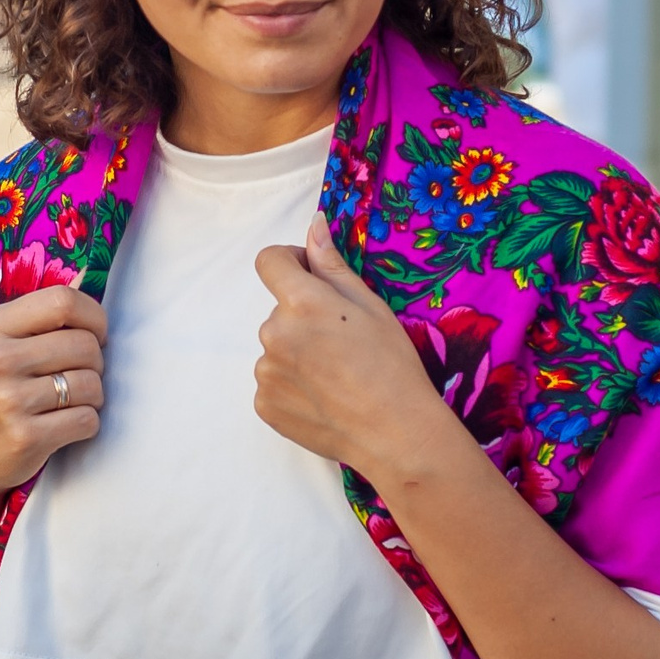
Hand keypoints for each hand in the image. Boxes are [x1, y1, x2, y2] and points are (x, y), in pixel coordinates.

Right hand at [0, 286, 107, 514]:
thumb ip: (35, 320)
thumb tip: (86, 278)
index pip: (63, 300)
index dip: (94, 317)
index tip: (95, 335)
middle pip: (85, 345)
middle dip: (96, 364)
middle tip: (77, 379)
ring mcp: (9, 399)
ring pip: (92, 384)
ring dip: (92, 398)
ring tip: (67, 405)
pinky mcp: (25, 436)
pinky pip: (88, 420)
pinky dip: (86, 425)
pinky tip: (62, 429)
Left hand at [254, 212, 456, 481]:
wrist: (395, 433)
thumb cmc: (392, 365)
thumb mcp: (370, 306)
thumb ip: (332, 264)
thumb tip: (313, 225)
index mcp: (300, 302)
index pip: (269, 261)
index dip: (290, 262)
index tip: (310, 276)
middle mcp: (273, 333)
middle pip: (279, 311)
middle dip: (303, 317)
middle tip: (343, 344)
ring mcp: (265, 372)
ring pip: (277, 348)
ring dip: (297, 353)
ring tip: (337, 376)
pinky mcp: (264, 404)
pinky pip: (273, 382)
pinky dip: (293, 385)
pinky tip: (325, 398)